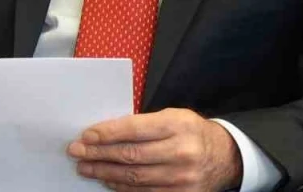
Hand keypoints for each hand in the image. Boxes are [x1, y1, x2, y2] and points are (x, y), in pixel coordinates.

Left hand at [67, 109, 242, 191]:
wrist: (225, 157)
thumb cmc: (191, 132)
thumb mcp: (173, 117)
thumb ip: (143, 124)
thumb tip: (105, 133)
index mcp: (177, 125)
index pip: (134, 129)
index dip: (106, 133)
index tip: (86, 135)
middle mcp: (181, 152)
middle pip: (130, 155)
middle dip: (98, 154)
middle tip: (77, 152)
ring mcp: (182, 178)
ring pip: (134, 177)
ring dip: (104, 172)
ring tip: (85, 168)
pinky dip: (122, 187)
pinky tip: (107, 181)